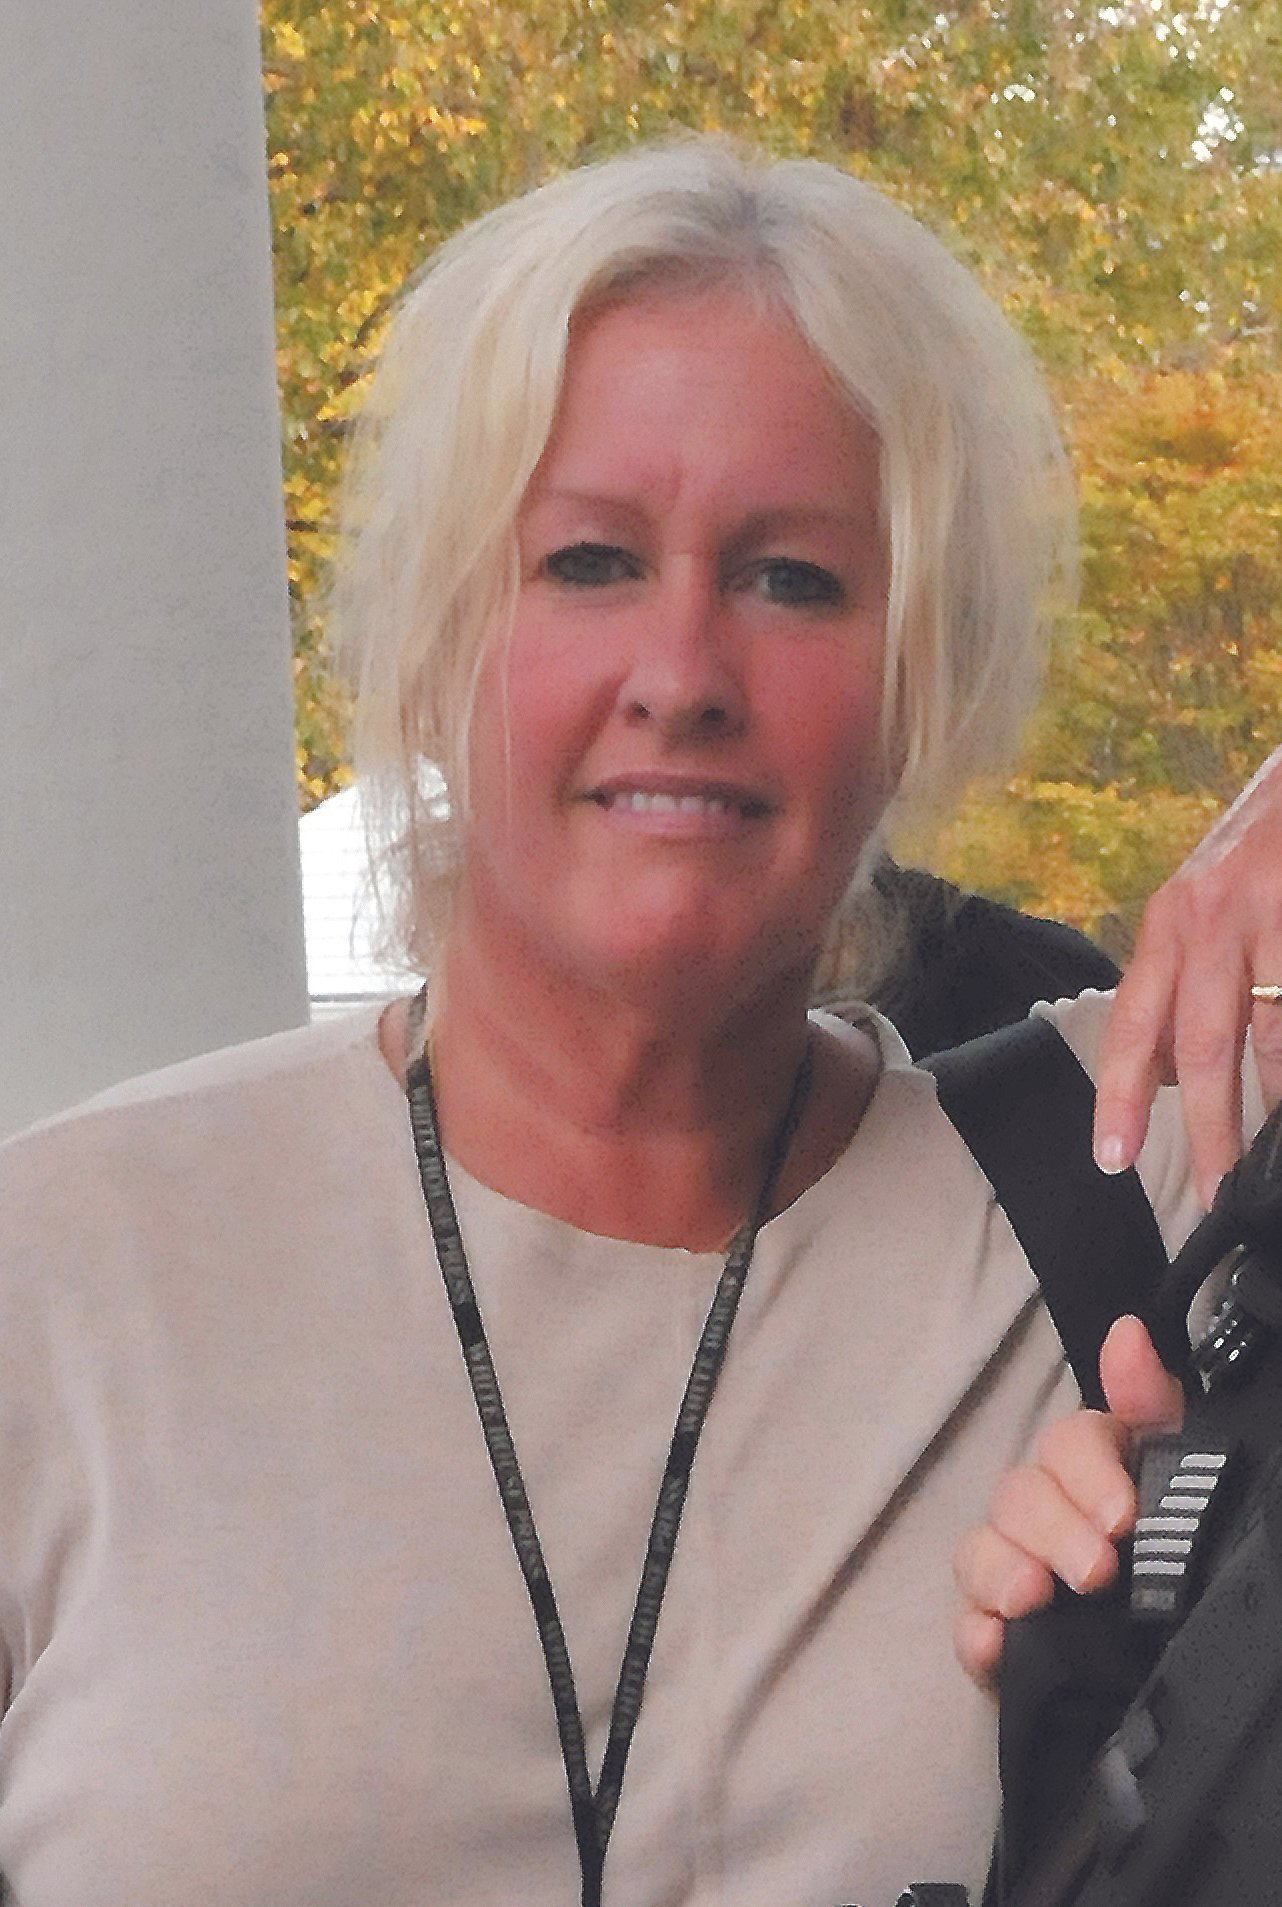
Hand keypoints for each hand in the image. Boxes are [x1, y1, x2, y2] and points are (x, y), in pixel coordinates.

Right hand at [953, 1316, 1183, 1685]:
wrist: (1173, 1653)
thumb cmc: (1181, 1552)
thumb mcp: (1181, 1473)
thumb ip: (1154, 1405)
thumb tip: (1128, 1333)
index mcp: (1095, 1471)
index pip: (1069, 1442)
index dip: (1088, 1471)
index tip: (1122, 1517)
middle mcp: (1046, 1514)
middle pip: (1018, 1495)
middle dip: (1052, 1529)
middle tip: (1096, 1572)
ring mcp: (1014, 1573)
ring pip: (979, 1552)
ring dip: (1000, 1570)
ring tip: (1034, 1600)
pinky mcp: (999, 1638)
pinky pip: (965, 1628)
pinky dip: (974, 1635)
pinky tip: (993, 1645)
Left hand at [1093, 743, 1281, 1205]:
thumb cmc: (1259, 855)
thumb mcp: (1200, 908)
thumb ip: (1176, 986)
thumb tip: (1155, 1076)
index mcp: (1171, 922)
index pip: (1132, 1019)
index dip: (1119, 1093)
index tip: (1112, 1157)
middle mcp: (1214, 918)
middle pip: (1204, 1041)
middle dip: (1212, 1124)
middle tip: (1219, 1189)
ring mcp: (1274, 915)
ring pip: (1274, 1035)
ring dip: (1274, 1102)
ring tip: (1271, 1156)